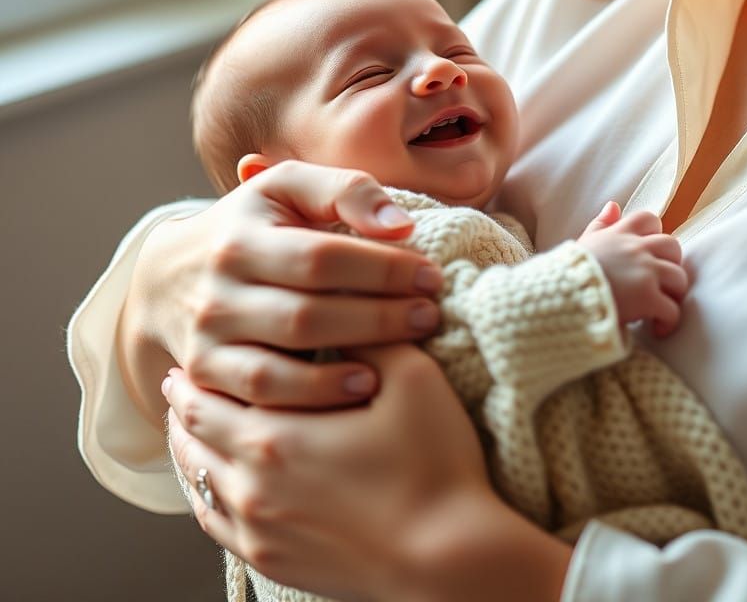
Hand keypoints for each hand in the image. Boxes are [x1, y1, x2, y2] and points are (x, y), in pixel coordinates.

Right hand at [119, 162, 444, 425]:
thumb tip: (400, 226)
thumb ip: (346, 190)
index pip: (322, 257)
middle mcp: (217, 291)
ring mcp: (207, 340)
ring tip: (400, 363)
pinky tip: (358, 389)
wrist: (169, 276)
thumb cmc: (253, 225)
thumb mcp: (289, 187)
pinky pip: (260, 398)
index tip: (432, 275)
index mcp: (242, 237)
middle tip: (430, 317)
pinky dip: (311, 399)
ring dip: (343, 372)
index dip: (383, 269)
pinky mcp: (204, 377)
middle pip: (305, 316)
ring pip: (278, 368)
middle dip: (378, 320)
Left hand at [163, 348, 570, 601]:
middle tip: (177, 381)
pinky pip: (217, 526)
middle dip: (184, 404)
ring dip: (187, 448)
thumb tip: (353, 303)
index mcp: (275, 437)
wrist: (449, 560)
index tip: (193, 353)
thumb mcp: (413, 379)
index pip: (212, 395)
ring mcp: (259, 531)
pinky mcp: (275, 561)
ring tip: (185, 427)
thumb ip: (373, 334)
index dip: (199, 371)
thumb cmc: (434, 465)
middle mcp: (251, 487)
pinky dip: (204, 495)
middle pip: (193, 438)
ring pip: (199, 482)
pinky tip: (211, 484)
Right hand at [579, 202, 690, 335]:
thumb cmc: (567, 275)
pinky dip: (669, 321)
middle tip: (660, 283)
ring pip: (679, 278)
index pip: (648, 219)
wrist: (559, 298)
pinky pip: (673, 309)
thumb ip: (600, 225)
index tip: (649, 253)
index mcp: (619, 234)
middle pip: (672, 246)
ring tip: (661, 308)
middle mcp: (636, 249)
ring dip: (674, 294)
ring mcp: (645, 272)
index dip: (655, 234)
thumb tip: (613, 205)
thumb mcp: (583, 243)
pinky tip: (657, 329)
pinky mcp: (648, 298)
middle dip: (671, 263)